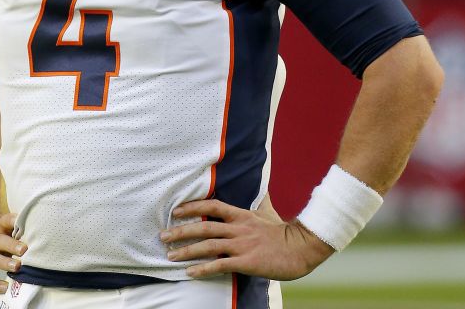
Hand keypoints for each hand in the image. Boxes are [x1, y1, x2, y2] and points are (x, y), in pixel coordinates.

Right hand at [0, 213, 26, 292]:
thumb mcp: (4, 235)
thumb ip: (18, 237)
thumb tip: (44, 241)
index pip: (4, 222)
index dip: (12, 220)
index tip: (20, 220)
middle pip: (0, 241)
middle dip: (12, 245)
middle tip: (24, 249)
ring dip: (5, 263)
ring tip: (17, 267)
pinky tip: (5, 287)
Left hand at [161, 199, 334, 280]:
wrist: (302, 248)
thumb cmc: (284, 233)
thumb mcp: (267, 213)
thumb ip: (258, 205)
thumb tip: (260, 192)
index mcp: (241, 215)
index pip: (211, 206)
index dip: (191, 207)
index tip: (175, 211)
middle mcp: (238, 228)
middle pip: (203, 227)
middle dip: (180, 231)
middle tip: (162, 235)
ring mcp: (242, 245)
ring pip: (208, 246)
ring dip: (186, 250)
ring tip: (170, 255)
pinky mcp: (247, 262)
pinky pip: (220, 265)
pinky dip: (202, 269)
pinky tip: (190, 272)